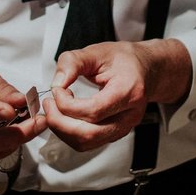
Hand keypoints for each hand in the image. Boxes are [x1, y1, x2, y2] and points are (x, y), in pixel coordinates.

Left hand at [43, 38, 190, 151]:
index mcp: (129, 91)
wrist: (146, 69)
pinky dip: (70, 133)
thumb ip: (74, 63)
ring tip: (54, 109)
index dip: (67, 104)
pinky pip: (88, 142)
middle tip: (49, 104)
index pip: (94, 111)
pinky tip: (64, 116)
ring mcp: (124, 128)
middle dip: (60, 122)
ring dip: (63, 130)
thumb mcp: (98, 51)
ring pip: (87, 143)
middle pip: (89, 134)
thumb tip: (57, 83)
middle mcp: (129, 115)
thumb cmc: (125, 60)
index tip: (56, 90)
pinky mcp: (115, 133)